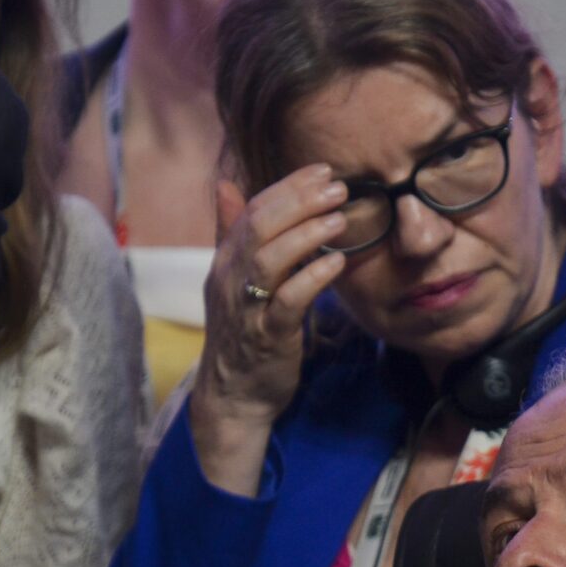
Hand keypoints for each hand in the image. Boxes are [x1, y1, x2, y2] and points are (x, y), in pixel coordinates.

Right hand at [188, 167, 351, 488]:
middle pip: (259, 227)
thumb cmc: (243, 331)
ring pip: (269, 259)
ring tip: (339, 219)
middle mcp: (231, 279)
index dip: (287, 187)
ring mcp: (248, 308)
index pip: (253, 211)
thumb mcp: (235, 279)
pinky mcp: (268, 336)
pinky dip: (312, 277)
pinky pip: (289, 301)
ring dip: (306, 234)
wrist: (235, 395)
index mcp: (226, 261)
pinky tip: (336, 263)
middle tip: (337, 188)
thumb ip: (234, 233)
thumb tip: (227, 185)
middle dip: (299, 202)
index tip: (322, 171)